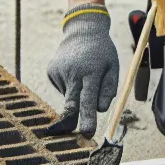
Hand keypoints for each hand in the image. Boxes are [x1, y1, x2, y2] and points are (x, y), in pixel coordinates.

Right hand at [45, 4, 118, 134]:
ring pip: (69, 96)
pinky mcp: (51, 71)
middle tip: (79, 134)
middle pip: (72, 103)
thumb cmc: (102, 53)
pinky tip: (74, 72)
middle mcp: (73, 72)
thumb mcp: (113, 67)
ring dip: (77, 94)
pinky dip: (70, 86)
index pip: (88, 98)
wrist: (82, 30)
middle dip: (74, 122)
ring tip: (83, 75)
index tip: (87, 132)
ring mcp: (59, 71)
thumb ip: (109, 89)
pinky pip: (63, 89)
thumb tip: (101, 110)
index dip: (87, 117)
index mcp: (91, 71)